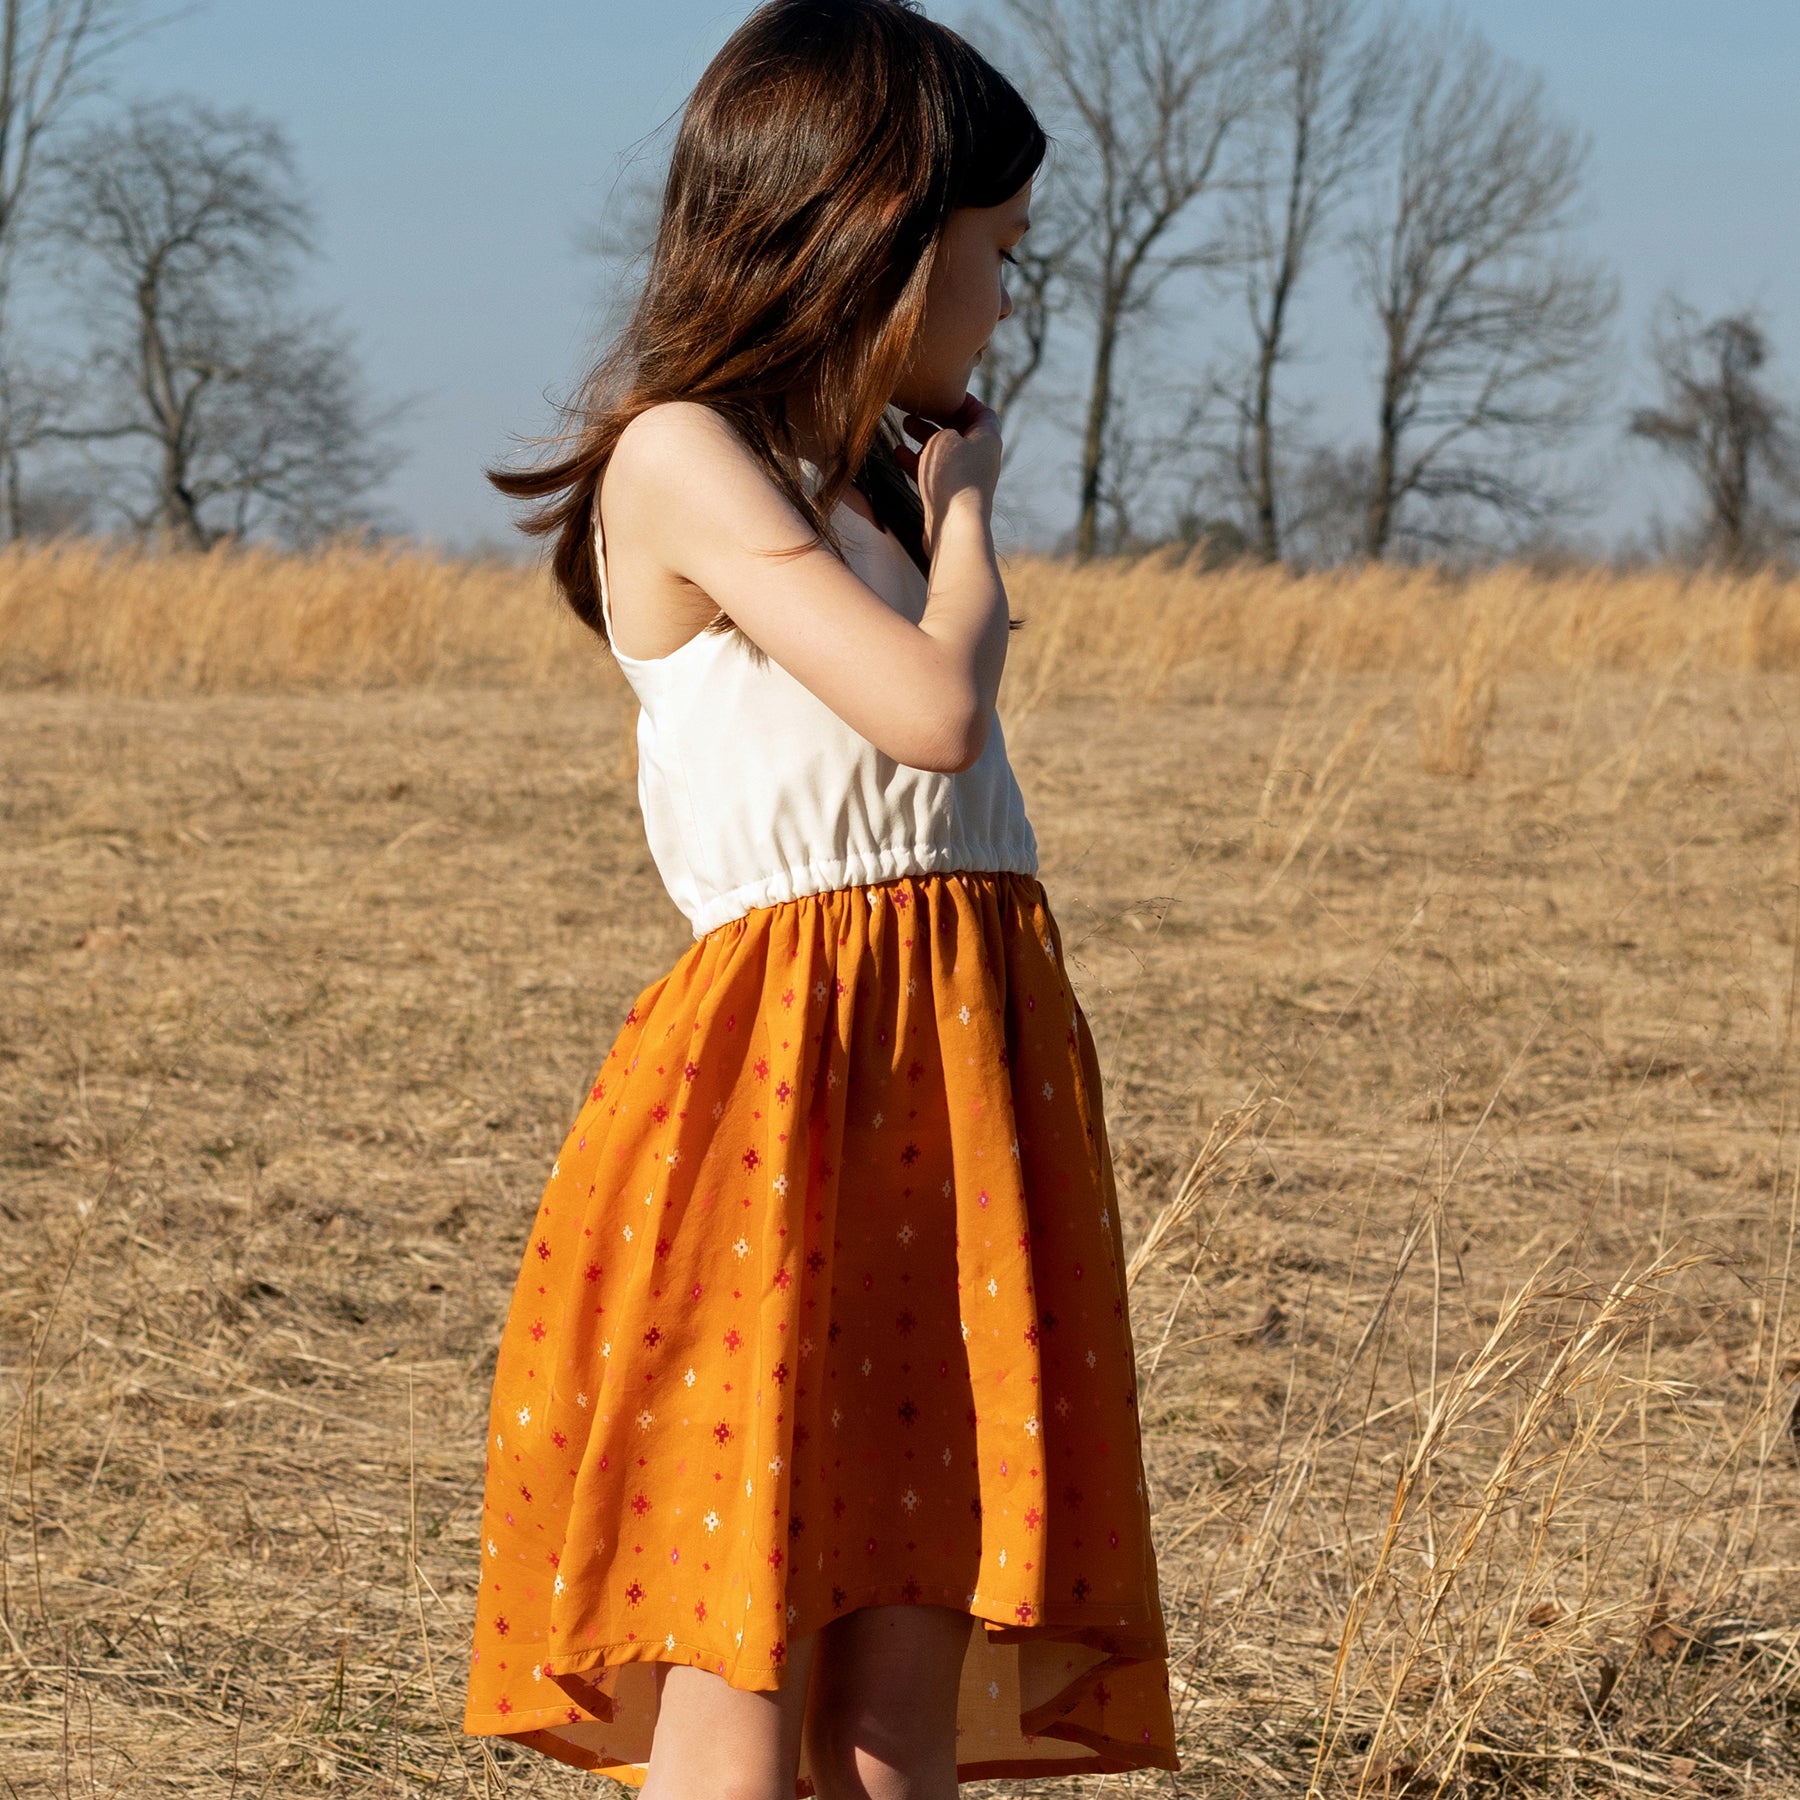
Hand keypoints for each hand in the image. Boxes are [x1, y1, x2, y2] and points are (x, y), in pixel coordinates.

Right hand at [894, 395, 1001, 557]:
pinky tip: (897, 453)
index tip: (940, 394)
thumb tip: (938, 435)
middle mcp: (979, 457)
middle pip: (959, 430)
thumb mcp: (946, 437)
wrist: (954, 525)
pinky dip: (917, 461)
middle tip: (916, 407)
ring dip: (924, 438)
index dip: (961, 400)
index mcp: (987, 438)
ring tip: (903, 425)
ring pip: (943, 451)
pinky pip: (933, 472)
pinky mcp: (949, 496)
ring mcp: (964, 478)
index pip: (980, 411)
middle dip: (937, 417)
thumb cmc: (953, 476)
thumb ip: (943, 426)